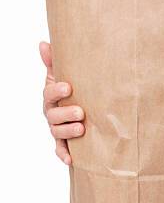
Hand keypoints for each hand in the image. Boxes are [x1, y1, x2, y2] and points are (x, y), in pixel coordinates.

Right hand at [40, 41, 84, 164]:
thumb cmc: (72, 88)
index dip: (56, 90)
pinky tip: (71, 159)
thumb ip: (53, 60)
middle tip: (81, 112)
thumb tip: (44, 43)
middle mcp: (52, 113)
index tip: (68, 87)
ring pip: (58, 132)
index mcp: (51, 96)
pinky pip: (61, 149)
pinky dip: (64, 154)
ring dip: (68, 132)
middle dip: (66, 114)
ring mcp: (57, 127)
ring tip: (82, 128)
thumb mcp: (63, 73)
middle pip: (53, 115)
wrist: (80, 104)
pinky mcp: (64, 141)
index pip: (49, 93)